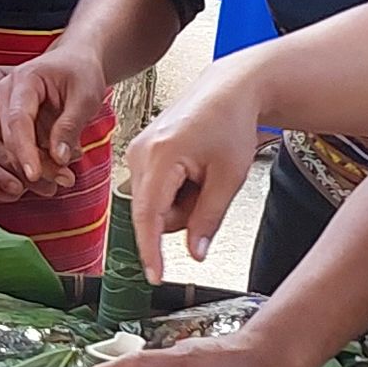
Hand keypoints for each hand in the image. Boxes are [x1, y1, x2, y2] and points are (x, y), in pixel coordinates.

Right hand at [0, 47, 110, 196]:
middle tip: (65, 180)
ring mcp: (8, 108)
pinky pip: (23, 147)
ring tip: (67, 176)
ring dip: (40, 165)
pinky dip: (40, 160)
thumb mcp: (85, 97)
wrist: (78, 60)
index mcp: (23, 80)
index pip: (18, 120)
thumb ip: (70, 126)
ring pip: (15, 146)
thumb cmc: (82, 72)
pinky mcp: (16, 122)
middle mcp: (8, 94)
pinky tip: (60, 167)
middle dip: (36, 163)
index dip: (24, 150)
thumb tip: (59, 158)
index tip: (34, 174)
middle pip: (13, 137)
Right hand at [119, 66, 264, 278]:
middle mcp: (140, 152)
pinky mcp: (139, 152)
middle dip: (183, 214)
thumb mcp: (228, 178)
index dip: (151, 251)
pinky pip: (153, 189)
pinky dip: (174, 189)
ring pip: (153, 204)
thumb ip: (208, 220)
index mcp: (161, 156)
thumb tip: (195, 254)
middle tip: (210, 189)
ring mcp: (136, 151)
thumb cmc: (231, 123)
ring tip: (203, 173)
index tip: (154, 276)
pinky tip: (192, 169)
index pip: (149, 217)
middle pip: (152, 213)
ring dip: (180, 201)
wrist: (228, 90)